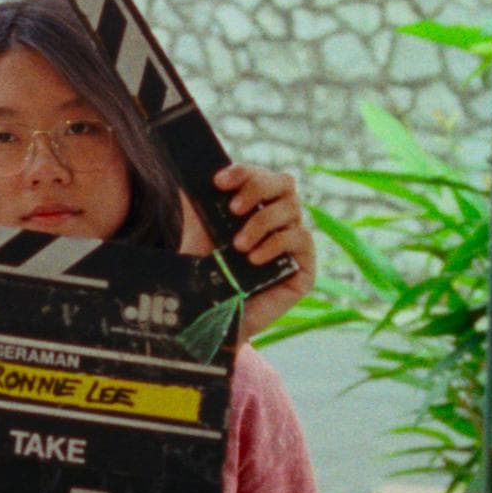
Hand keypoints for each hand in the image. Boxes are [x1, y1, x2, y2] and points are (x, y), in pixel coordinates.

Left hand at [180, 164, 315, 340]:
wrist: (213, 319)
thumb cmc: (205, 277)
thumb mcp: (197, 238)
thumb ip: (196, 208)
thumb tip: (186, 177)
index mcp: (255, 207)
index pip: (259, 176)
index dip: (243, 173)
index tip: (218, 181)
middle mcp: (279, 220)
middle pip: (284, 182)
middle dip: (257, 188)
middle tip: (234, 208)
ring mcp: (294, 242)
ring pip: (291, 209)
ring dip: (261, 222)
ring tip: (238, 246)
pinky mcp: (305, 267)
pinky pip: (300, 239)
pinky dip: (275, 244)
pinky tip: (254, 259)